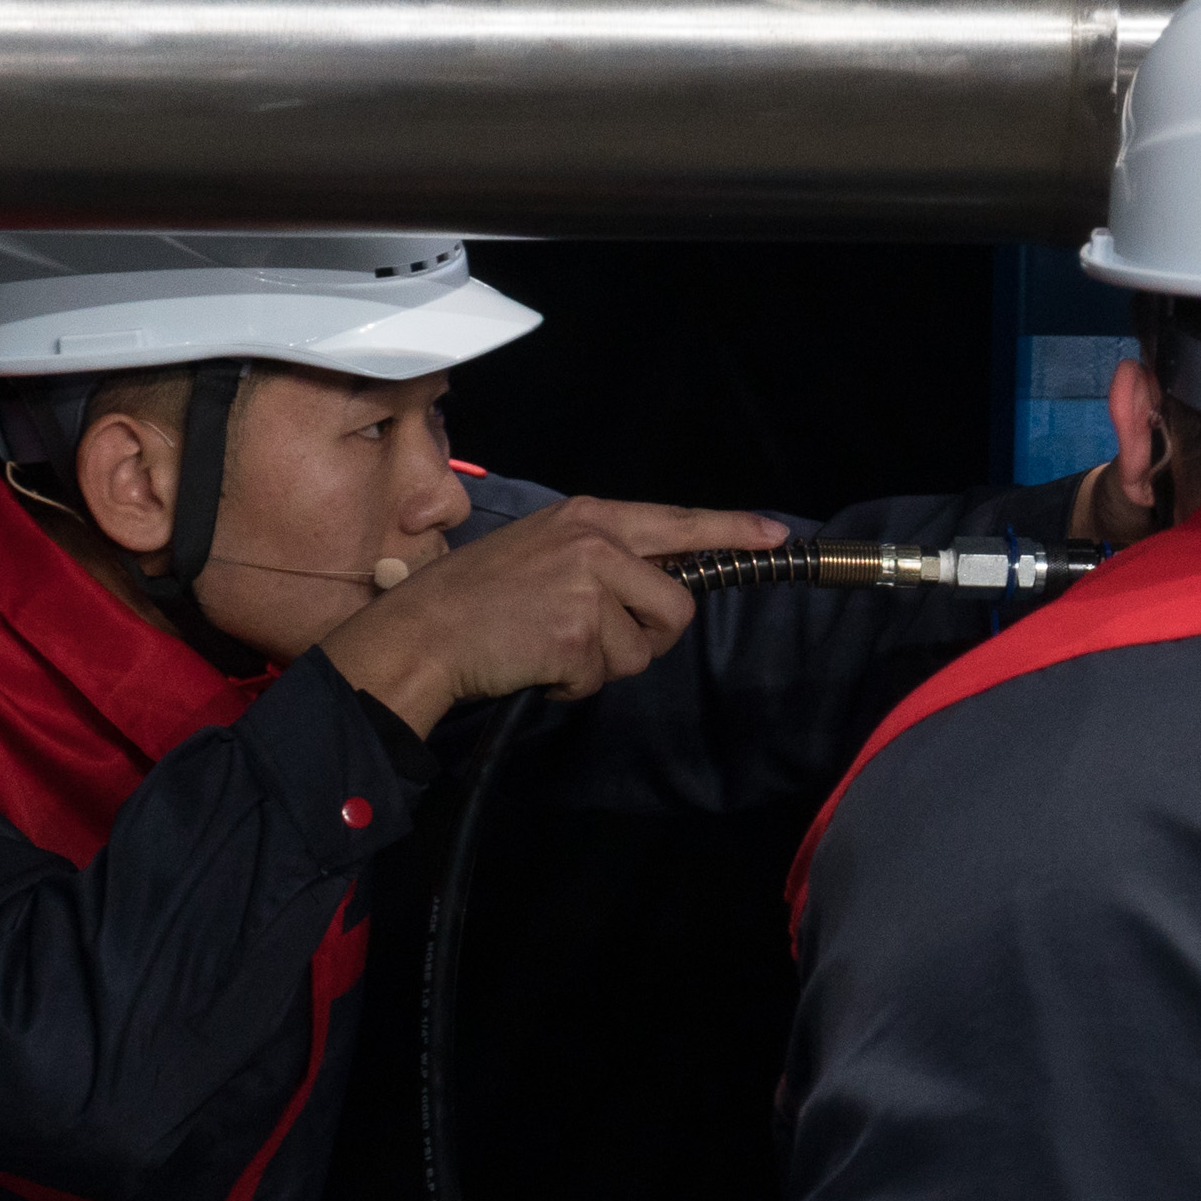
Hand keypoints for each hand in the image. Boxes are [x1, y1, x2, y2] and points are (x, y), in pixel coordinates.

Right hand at [316, 498, 781, 734]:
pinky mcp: (578, 633)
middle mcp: (595, 542)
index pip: (679, 521)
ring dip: (602, 663)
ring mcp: (588, 586)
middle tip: (593, 637)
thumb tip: (664, 585)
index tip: (778, 536)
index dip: (733, 531)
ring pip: (643, 650)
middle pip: (676, 606)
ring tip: (549, 643)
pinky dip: (573, 683)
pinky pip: (604, 677)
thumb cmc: (479, 596)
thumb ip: (603, 558)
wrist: (423, 630)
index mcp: (589, 516)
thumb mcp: (544, 549)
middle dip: (647, 636)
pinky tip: (535, 660)